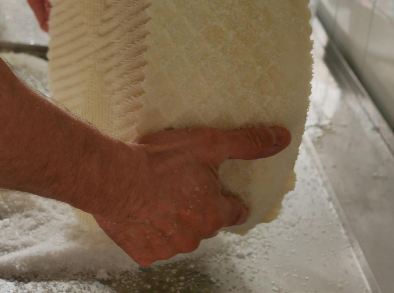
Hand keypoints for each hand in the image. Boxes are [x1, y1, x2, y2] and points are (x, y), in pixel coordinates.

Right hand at [93, 126, 290, 265]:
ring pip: (179, 236)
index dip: (228, 200)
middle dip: (197, 208)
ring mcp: (168, 249)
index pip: (235, 212)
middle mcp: (195, 237)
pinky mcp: (143, 254)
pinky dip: (149, 232)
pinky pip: (152, 245)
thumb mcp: (208, 144)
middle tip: (179, 186)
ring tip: (156, 196)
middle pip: (205, 224)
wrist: (113, 177)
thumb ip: (247, 143)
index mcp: (214, 213)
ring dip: (173, 221)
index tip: (219, 192)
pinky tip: (141, 212)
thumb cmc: (159, 160)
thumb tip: (281, 138)